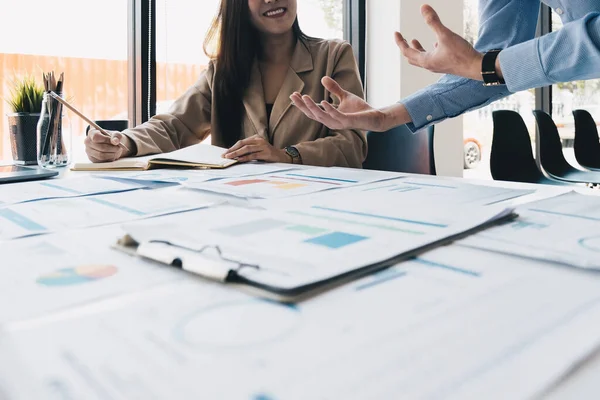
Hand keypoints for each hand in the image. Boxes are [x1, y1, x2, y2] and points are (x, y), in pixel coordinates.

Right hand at [84, 129, 132, 162]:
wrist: (111, 145)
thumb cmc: (112, 138)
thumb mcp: (116, 134)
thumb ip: (116, 136)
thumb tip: (115, 141)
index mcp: (92, 133)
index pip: (96, 137)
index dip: (106, 139)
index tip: (114, 141)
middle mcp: (87, 141)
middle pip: (101, 147)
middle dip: (112, 148)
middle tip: (119, 147)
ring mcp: (88, 151)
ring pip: (101, 155)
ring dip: (112, 154)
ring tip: (116, 151)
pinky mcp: (92, 159)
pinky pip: (102, 161)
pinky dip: (109, 158)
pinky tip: (112, 154)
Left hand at [222, 135, 289, 162]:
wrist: (283, 157)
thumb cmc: (268, 154)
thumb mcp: (258, 149)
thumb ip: (249, 150)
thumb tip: (234, 155)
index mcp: (256, 138)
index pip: (241, 142)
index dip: (232, 147)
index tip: (225, 153)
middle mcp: (259, 140)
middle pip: (242, 144)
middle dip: (232, 150)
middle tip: (224, 155)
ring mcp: (263, 146)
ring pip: (247, 149)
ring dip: (236, 153)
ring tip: (229, 157)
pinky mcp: (266, 153)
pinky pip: (253, 155)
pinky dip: (245, 157)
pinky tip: (239, 160)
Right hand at [290, 77, 409, 131]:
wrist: (374, 117)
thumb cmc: (359, 109)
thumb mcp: (344, 96)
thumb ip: (334, 88)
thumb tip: (323, 78)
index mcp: (329, 116)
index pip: (311, 111)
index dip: (301, 104)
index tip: (293, 94)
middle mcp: (331, 121)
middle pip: (312, 115)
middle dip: (302, 106)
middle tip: (294, 96)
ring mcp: (339, 123)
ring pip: (321, 116)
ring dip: (312, 107)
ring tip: (304, 97)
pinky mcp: (348, 121)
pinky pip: (336, 116)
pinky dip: (329, 109)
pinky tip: (324, 101)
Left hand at [395, 4, 483, 80]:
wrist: (476, 68)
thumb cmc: (461, 54)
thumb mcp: (445, 35)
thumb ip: (433, 21)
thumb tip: (423, 7)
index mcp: (426, 60)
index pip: (406, 51)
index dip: (400, 41)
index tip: (396, 33)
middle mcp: (429, 65)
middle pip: (412, 57)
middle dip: (406, 47)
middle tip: (402, 38)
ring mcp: (437, 66)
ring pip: (422, 58)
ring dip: (417, 49)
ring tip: (415, 41)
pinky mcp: (446, 65)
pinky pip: (433, 58)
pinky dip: (430, 50)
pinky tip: (436, 44)